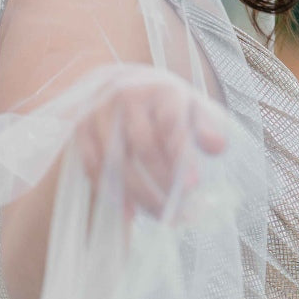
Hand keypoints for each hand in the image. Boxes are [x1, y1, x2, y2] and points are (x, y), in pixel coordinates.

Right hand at [73, 76, 227, 218]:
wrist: (125, 82)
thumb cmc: (166, 104)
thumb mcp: (193, 108)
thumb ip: (208, 126)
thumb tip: (218, 147)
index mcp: (161, 89)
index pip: (170, 123)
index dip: (181, 156)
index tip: (193, 186)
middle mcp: (128, 95)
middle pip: (143, 145)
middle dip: (162, 181)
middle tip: (179, 210)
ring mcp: (101, 111)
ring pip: (117, 159)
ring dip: (138, 193)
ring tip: (160, 216)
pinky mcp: (81, 126)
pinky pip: (92, 164)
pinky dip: (110, 191)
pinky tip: (129, 211)